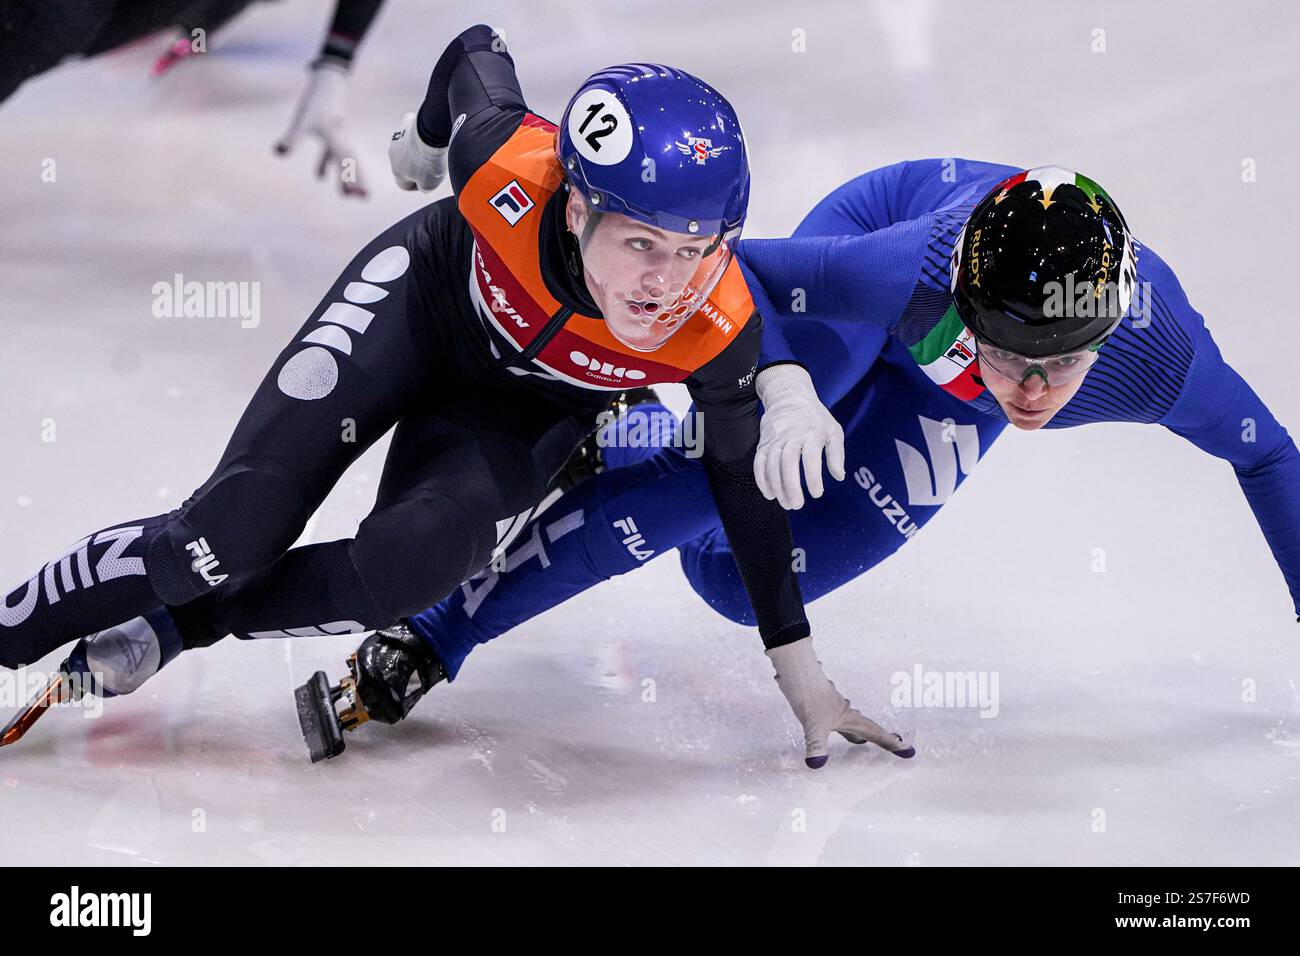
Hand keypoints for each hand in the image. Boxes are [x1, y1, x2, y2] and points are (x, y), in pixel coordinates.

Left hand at [275, 60, 366, 197]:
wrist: (327, 82)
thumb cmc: (314, 101)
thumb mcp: (301, 121)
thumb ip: (291, 138)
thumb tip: (279, 153)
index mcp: (336, 139)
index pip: (345, 164)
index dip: (350, 180)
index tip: (355, 195)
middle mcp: (341, 141)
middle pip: (351, 165)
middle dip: (357, 181)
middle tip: (364, 199)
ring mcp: (338, 138)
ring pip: (345, 162)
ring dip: (346, 177)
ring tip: (348, 196)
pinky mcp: (332, 135)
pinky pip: (332, 154)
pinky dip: (328, 165)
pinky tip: (320, 177)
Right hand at [388, 111, 448, 192]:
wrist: (431, 134)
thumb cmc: (430, 160)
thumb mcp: (430, 183)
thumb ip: (424, 188)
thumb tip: (422, 187)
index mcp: (397, 172)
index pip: (404, 184)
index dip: (417, 185)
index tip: (428, 181)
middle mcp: (393, 155)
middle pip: (404, 164)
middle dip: (417, 165)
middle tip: (432, 163)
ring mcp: (397, 138)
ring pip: (407, 147)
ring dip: (417, 149)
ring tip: (433, 148)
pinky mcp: (404, 123)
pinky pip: (411, 130)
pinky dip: (419, 133)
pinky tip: (430, 133)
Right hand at [754, 364, 845, 509]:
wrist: (788, 395)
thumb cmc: (815, 417)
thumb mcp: (833, 430)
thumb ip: (837, 454)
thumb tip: (839, 476)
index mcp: (811, 433)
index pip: (811, 458)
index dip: (813, 478)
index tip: (817, 494)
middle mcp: (791, 435)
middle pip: (788, 463)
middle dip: (791, 486)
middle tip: (797, 505)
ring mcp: (774, 439)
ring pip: (772, 465)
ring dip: (777, 487)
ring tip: (786, 503)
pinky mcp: (763, 443)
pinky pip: (759, 463)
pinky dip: (762, 480)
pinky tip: (769, 494)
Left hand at [766, 637, 913, 767]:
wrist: (796, 671)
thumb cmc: (808, 695)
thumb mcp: (812, 725)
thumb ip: (816, 745)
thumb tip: (817, 764)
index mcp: (850, 718)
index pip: (875, 734)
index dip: (892, 743)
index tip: (909, 751)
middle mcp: (845, 713)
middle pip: (868, 729)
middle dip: (882, 739)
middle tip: (896, 747)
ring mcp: (834, 708)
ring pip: (853, 724)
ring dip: (861, 734)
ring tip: (865, 744)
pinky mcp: (821, 705)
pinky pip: (838, 721)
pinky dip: (843, 729)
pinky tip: (836, 730)